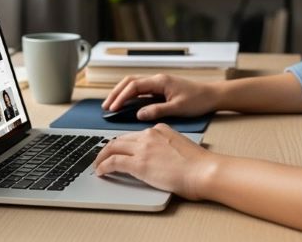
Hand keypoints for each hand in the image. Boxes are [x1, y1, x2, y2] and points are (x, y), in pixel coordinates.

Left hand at [93, 123, 218, 199]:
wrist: (204, 171)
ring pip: (112, 147)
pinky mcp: (139, 163)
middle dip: (108, 148)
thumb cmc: (199, 164)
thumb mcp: (180, 147)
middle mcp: (149, 135)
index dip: (123, 143)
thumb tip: (159, 158)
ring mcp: (143, 148)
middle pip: (120, 138)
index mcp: (160, 129)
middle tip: (102, 157)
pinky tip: (101, 172)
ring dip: (101, 157)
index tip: (118, 150)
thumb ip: (166, 147)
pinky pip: (113, 162)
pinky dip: (103, 166)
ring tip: (98, 165)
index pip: (134, 135)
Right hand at [102, 74, 218, 120]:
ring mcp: (159, 83)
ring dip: (122, 93)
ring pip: (134, 84)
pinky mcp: (161, 88)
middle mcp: (157, 79)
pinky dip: (130, 95)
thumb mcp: (178, 108)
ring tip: (112, 105)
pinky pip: (141, 89)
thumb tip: (139, 114)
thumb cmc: (198, 100)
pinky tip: (126, 104)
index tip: (112, 107)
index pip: (134, 86)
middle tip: (106, 107)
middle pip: (130, 82)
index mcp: (160, 81)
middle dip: (116, 93)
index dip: (121, 96)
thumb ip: (157, 110)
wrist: (212, 95)